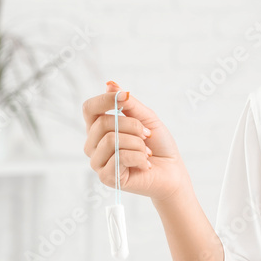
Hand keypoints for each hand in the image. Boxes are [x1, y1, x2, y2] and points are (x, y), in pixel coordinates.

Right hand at [82, 81, 190, 202]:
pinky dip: (140, 157)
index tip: (126, 97)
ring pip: (111, 140)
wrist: (172, 172)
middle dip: (133, 125)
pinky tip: (146, 164)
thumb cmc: (158, 145)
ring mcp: (98, 162)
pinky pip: (120, 157)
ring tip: (146, 152)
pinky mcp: (106, 177)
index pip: (89, 108)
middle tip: (147, 135)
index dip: (106, 100)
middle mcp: (93, 145)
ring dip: (138, 143)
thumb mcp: (146, 118)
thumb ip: (128, 104)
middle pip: (103, 123)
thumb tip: (110, 84)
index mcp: (99, 129)